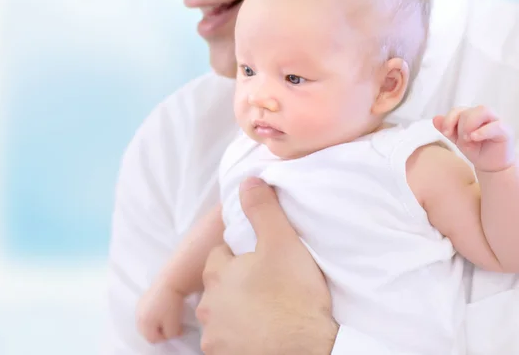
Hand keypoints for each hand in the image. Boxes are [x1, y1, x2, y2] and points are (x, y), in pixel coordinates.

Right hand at [136, 281, 184, 343]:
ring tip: (167, 315)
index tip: (174, 328)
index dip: (164, 337)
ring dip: (155, 322)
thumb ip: (169, 335)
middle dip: (159, 330)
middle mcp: (138, 315)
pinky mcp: (142, 298)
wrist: (171, 281)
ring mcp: (139, 306)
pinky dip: (153, 313)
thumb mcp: (174, 326)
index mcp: (143, 323)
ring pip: (146, 321)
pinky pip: (146, 312)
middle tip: (170, 323)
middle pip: (147, 331)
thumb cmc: (172, 305)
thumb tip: (169, 333)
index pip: (152, 339)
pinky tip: (163, 307)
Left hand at [196, 177, 337, 354]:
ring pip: (224, 316)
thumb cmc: (295, 296)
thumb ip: (262, 209)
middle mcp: (209, 307)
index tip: (263, 261)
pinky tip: (266, 333)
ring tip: (270, 311)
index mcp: (217, 274)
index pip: (220, 254)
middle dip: (238, 283)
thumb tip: (247, 181)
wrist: (311, 352)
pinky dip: (244, 337)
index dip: (241, 255)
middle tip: (269, 284)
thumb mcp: (282, 241)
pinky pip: (231, 342)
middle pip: (220, 286)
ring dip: (239, 312)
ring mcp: (216, 339)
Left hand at [434, 106, 514, 171]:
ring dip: (470, 124)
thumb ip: (447, 129)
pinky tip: (475, 138)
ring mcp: (496, 121)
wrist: (490, 164)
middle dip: (460, 125)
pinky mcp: (505, 130)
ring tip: (468, 139)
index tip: (446, 132)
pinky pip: (496, 125)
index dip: (449, 119)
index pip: (457, 110)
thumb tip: (435, 118)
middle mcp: (483, 115)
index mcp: (470, 115)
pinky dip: (483, 131)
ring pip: (482, 111)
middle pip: (468, 111)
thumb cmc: (475, 149)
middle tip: (461, 140)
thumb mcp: (457, 140)